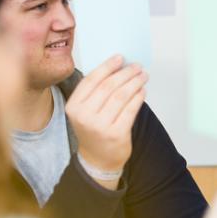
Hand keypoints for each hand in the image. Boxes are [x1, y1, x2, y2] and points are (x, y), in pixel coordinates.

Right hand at [65, 55, 146, 179]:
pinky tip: (142, 91)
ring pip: (121, 96)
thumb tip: (117, 67)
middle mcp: (84, 116)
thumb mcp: (85, 111)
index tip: (120, 57)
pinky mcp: (117, 134)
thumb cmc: (93, 129)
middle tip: (137, 66)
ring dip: (134, 83)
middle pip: (108, 87)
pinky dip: (138, 98)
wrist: (98, 159)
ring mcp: (100, 126)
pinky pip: (130, 110)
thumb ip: (95, 92)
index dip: (107, 66)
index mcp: (73, 107)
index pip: (91, 80)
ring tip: (143, 76)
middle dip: (125, 73)